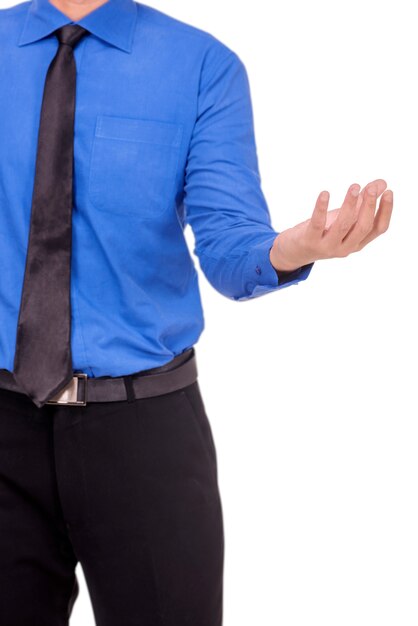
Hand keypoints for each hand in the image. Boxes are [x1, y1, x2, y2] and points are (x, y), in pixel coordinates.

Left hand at [269, 179, 393, 271]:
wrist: (294, 251)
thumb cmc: (323, 231)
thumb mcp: (344, 218)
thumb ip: (362, 202)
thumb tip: (381, 183)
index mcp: (357, 243)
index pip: (378, 228)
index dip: (385, 211)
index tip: (389, 192)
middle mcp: (345, 248)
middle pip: (362, 227)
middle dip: (368, 206)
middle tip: (371, 187)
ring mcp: (327, 246)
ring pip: (343, 225)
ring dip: (349, 205)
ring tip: (354, 187)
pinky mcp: (309, 241)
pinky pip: (317, 223)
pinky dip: (321, 208)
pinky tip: (325, 193)